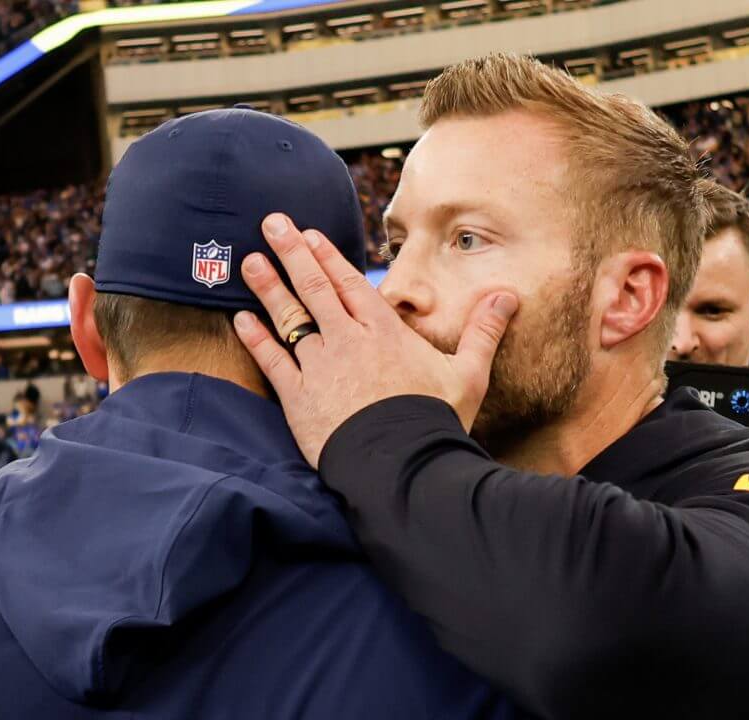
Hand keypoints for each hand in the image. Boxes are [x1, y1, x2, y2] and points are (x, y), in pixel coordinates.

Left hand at [232, 213, 516, 466]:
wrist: (403, 467)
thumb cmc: (436, 422)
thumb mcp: (469, 374)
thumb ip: (483, 331)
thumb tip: (508, 295)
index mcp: (385, 331)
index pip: (350, 283)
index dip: (327, 256)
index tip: (307, 234)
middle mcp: (348, 340)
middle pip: (315, 287)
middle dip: (291, 252)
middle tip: (271, 223)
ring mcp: (320, 366)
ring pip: (289, 317)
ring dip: (268, 287)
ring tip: (249, 261)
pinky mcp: (299, 398)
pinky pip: (272, 361)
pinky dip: (255, 339)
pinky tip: (240, 320)